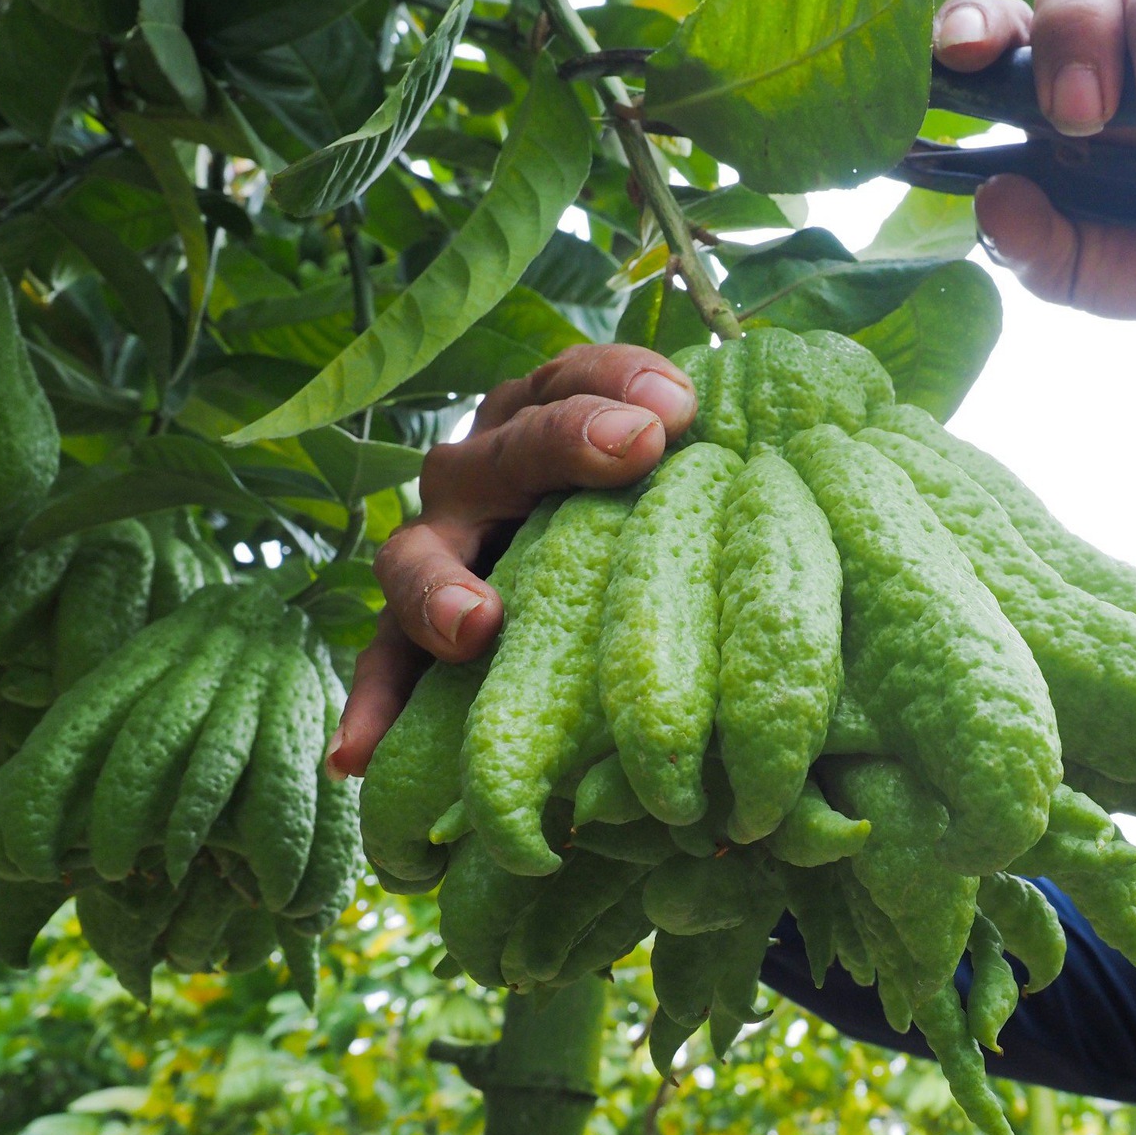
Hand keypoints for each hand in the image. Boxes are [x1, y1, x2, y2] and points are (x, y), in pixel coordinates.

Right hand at [327, 344, 696, 777]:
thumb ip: (702, 455)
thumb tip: (776, 443)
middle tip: (633, 449)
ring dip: (441, 589)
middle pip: (504, 453)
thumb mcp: (667, 471)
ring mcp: (438, 547)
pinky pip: (383, 662)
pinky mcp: (410, 626)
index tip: (677, 405)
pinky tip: (359, 755)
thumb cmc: (645, 510)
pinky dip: (374, 705)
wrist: (579, 582)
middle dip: (563, 445)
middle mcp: (481, 473)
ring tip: (475, 627)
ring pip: (414, 557)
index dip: (619, 381)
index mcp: (539, 417)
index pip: (572, 379)